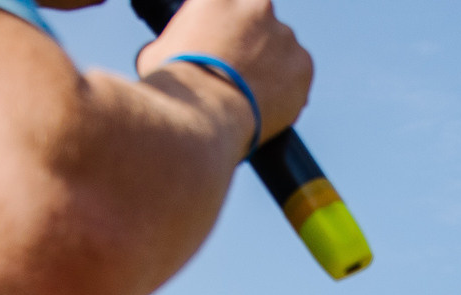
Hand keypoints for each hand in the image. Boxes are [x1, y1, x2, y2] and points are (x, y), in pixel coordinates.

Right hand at [136, 0, 312, 145]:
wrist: (202, 118)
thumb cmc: (173, 89)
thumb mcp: (157, 54)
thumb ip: (173, 43)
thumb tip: (165, 53)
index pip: (227, 7)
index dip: (226, 29)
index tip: (223, 45)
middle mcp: (255, 5)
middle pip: (257, 23)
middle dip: (249, 45)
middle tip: (236, 74)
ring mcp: (283, 34)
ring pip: (280, 49)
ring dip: (269, 67)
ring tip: (249, 97)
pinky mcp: (303, 65)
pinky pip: (298, 75)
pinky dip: (288, 90)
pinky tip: (267, 107)